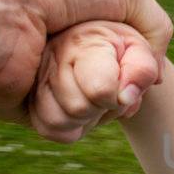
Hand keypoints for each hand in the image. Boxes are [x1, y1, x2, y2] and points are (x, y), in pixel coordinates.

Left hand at [0, 0, 170, 138]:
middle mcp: (67, 56)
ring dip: (90, 94)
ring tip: (59, 60)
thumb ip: (154, 27)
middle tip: (111, 72)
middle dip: (120, 85)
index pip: (128, 63)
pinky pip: (66, 129)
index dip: (140, 71)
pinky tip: (46, 85)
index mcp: (84, 26)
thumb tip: (155, 76)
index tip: (142, 70)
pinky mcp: (28, 111)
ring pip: (94, 114)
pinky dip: (67, 112)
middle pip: (117, 94)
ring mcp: (48, 85)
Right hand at [28, 21, 158, 142]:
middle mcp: (52, 58)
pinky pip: (50, 130)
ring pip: (58, 122)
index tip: (125, 91)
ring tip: (94, 99)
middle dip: (103, 108)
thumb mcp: (139, 49)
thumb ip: (143, 68)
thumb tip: (127, 97)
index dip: (119, 98)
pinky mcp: (30, 99)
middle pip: (79, 109)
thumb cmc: (120, 48)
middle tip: (109, 91)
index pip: (100, 89)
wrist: (99, 45)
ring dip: (85, 119)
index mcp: (83, 42)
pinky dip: (71, 128)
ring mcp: (36, 78)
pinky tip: (82, 110)